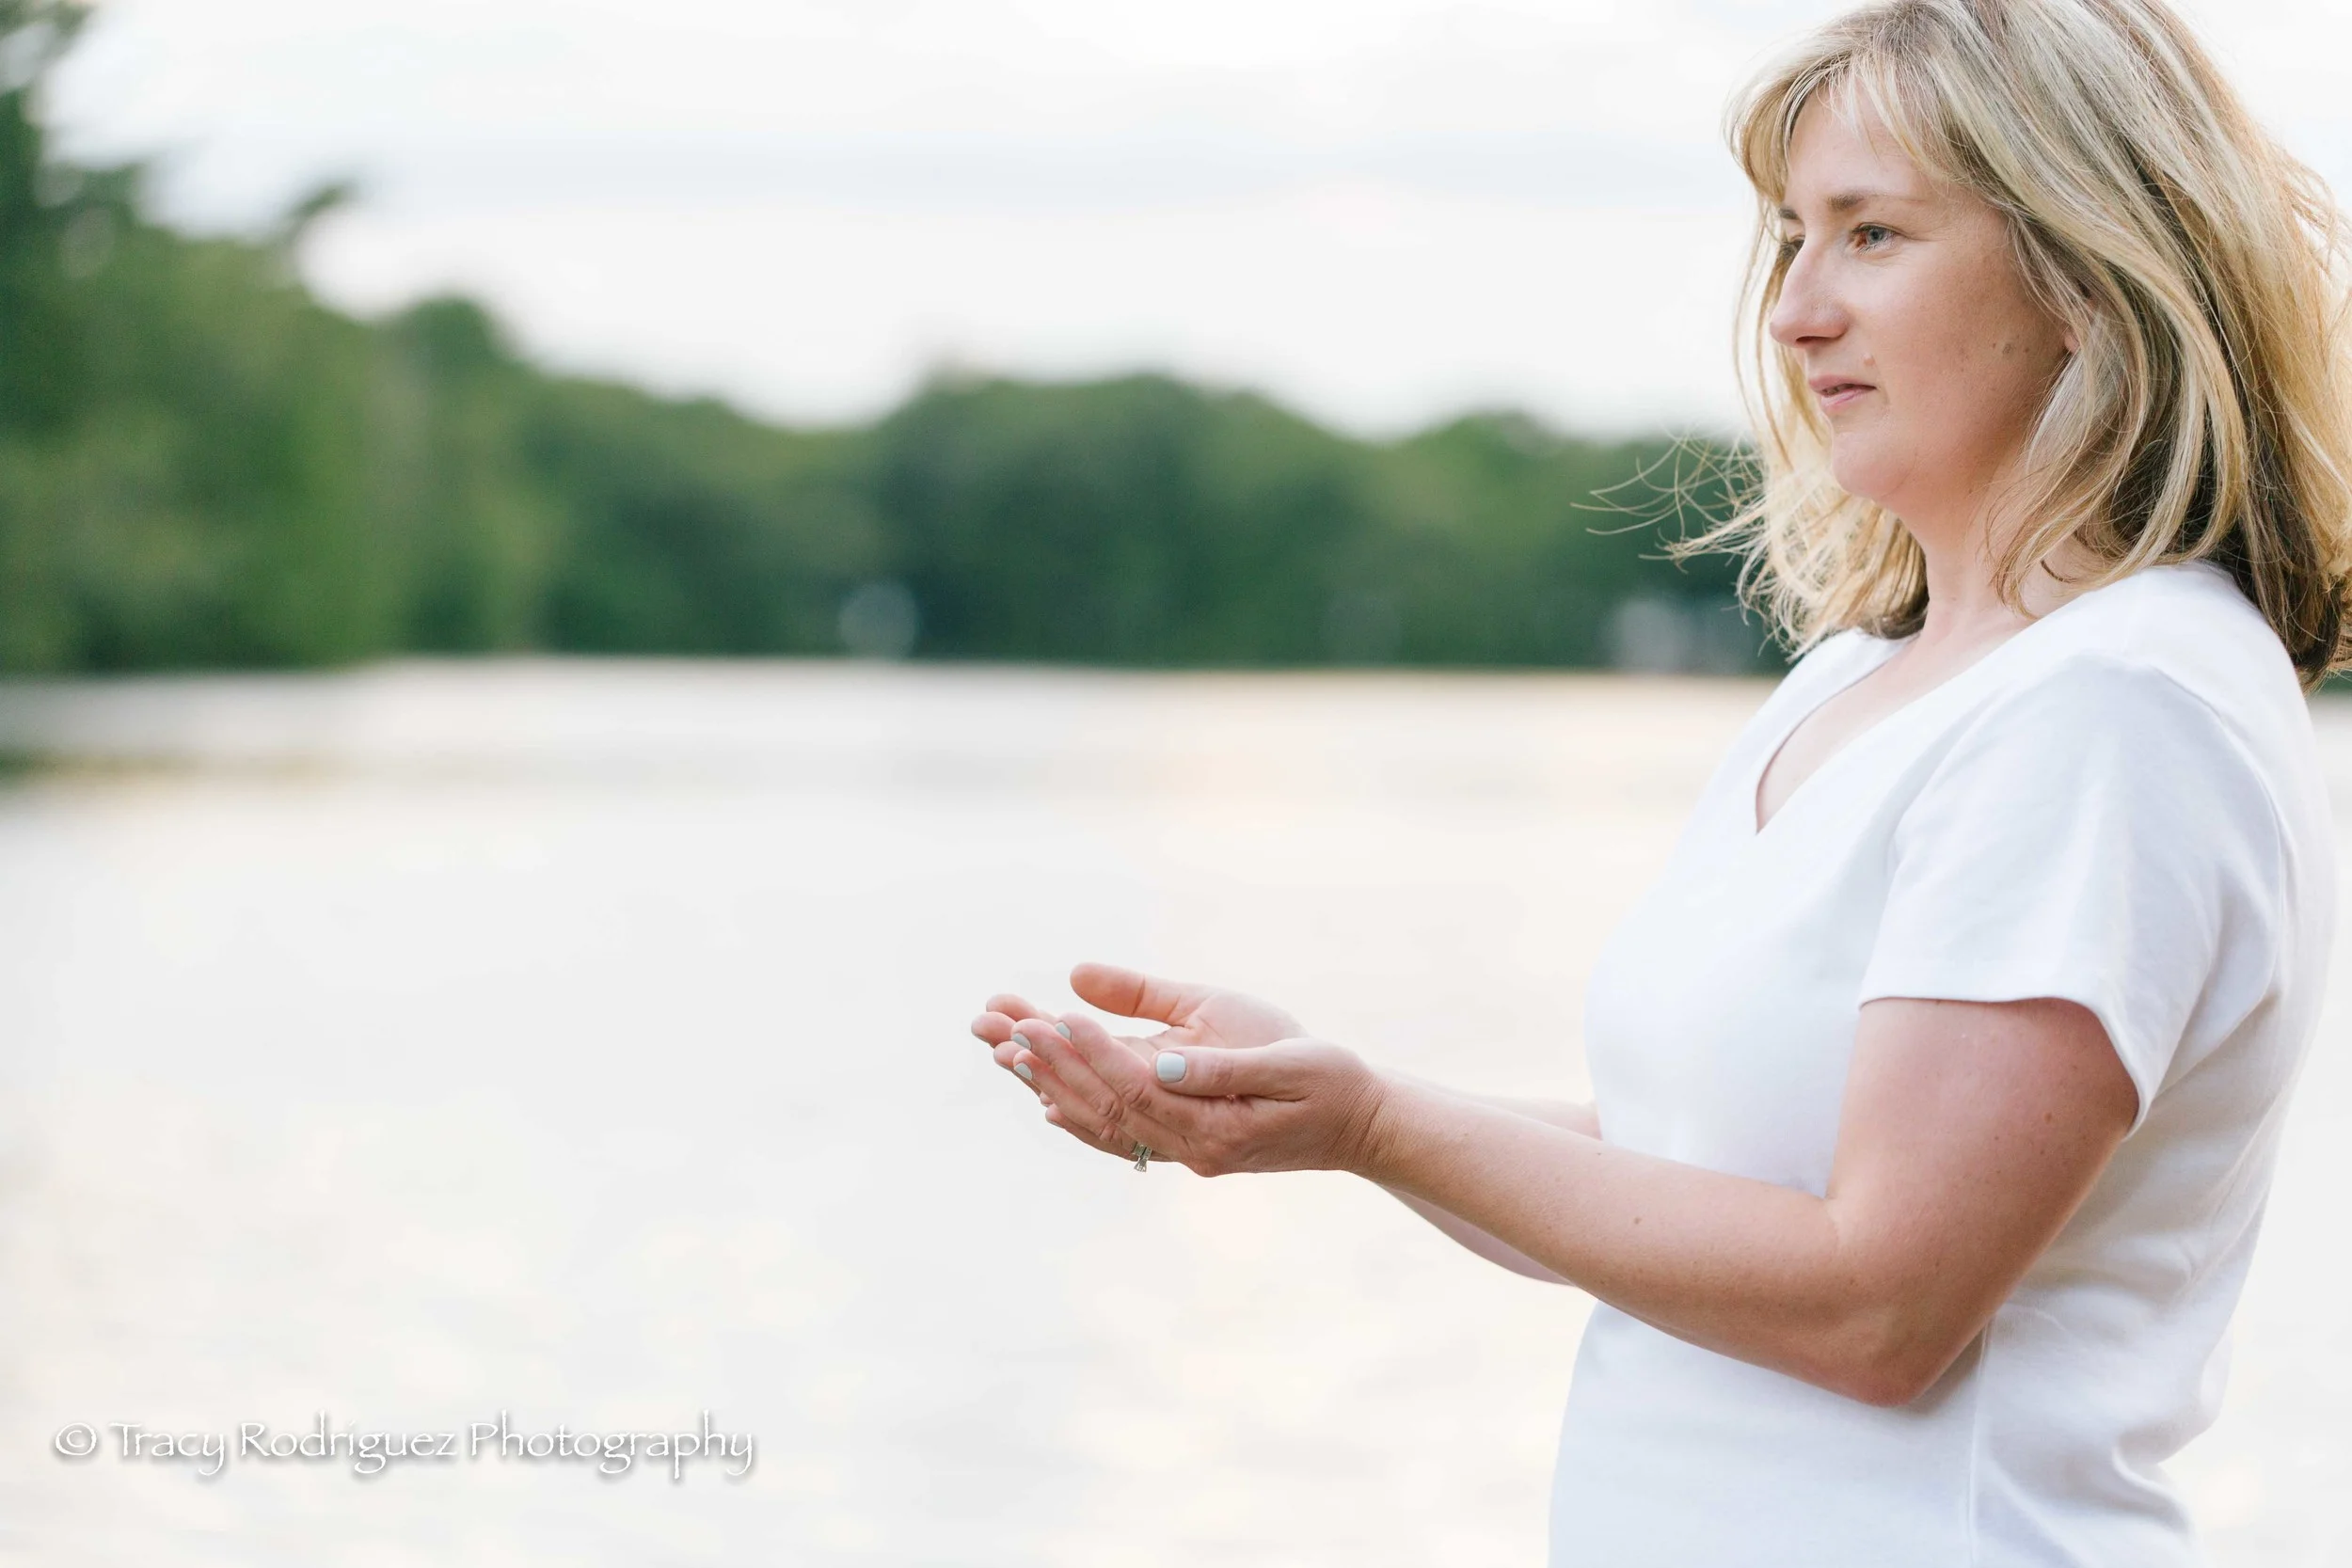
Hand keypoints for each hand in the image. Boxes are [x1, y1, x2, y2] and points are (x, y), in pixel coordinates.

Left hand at [969, 963, 1306, 1161]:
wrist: (1361, 1125)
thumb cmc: (1330, 1079)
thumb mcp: (1284, 1056)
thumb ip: (1219, 1063)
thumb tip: (1158, 1060)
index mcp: (1216, 1123)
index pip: (1135, 1085)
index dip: (1088, 1050)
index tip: (1047, 1015)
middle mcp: (1191, 1149)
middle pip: (1105, 1107)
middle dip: (1051, 1063)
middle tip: (999, 1025)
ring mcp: (1186, 1155)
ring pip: (1105, 1124)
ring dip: (1054, 1086)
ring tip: (1005, 1052)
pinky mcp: (1187, 1149)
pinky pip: (1121, 1138)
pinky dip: (1081, 1119)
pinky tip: (1050, 1105)